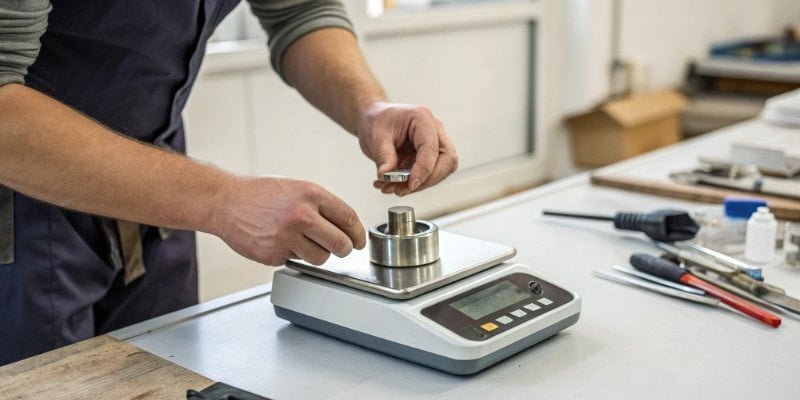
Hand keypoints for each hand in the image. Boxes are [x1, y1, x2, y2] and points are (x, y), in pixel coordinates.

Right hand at [210, 176, 365, 265]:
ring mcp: (287, 237)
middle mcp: (301, 216)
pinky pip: (296, 261)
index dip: (358, 233)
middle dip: (344, 249)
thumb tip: (347, 227)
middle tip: (340, 248)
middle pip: (341, 244)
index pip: (349, 218)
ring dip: (318, 254)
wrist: (225, 201)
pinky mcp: (273, 254)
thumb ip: (321, 205)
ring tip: (303, 240)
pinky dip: (292, 255)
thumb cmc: (261, 193)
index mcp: (311, 195)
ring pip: (320, 258)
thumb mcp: (296, 188)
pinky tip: (280, 241)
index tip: (358, 240)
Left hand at [357, 101, 458, 195]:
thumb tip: (386, 176)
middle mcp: (434, 130)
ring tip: (391, 187)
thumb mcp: (375, 136)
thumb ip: (383, 157)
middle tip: (402, 189)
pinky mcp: (429, 157)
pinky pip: (429, 175)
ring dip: (419, 185)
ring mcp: (434, 143)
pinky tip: (392, 185)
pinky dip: (412, 184)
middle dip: (427, 180)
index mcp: (422, 118)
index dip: (424, 169)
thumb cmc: (376, 120)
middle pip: (447, 159)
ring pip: (441, 170)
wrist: (372, 119)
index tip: (410, 184)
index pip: (432, 148)